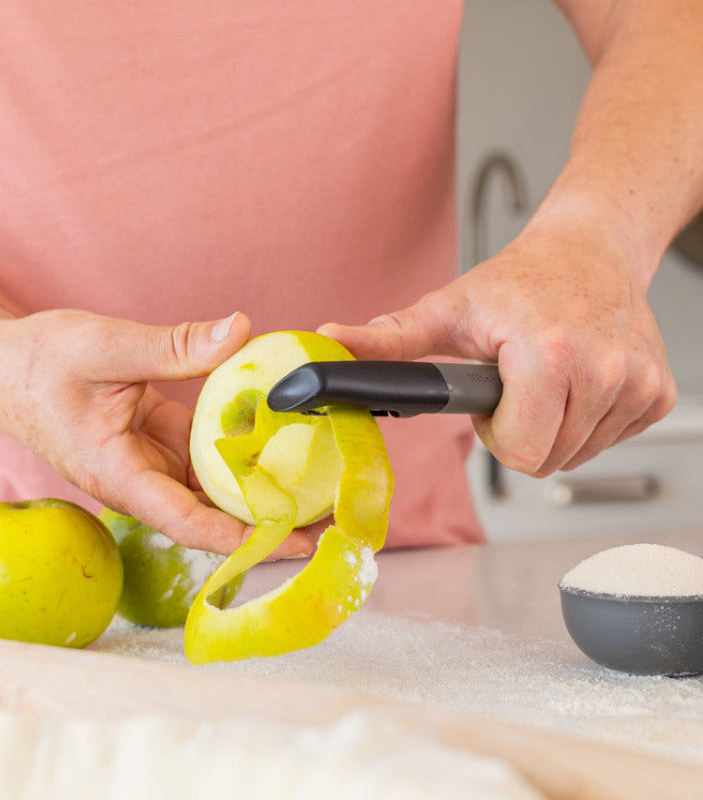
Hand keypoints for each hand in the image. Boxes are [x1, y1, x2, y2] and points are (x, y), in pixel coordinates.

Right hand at [0, 309, 314, 557]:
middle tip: (326, 519)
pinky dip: (240, 453)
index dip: (241, 536)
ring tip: (315, 488)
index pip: (187, 521)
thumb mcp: (106, 347)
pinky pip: (207, 456)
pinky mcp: (159, 442)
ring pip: (213, 489)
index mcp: (118, 475)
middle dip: (265, 523)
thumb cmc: (38, 363)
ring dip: (259, 492)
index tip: (292, 538)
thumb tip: (240, 332)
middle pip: (211, 516)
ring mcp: (150, 463)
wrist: (3, 364)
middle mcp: (139, 480)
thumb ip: (175, 345)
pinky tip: (279, 444)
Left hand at [319, 218, 676, 475]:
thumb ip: (388, 339)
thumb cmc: (518, 280)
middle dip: (520, 432)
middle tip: (516, 383)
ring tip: (545, 376)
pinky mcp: (658, 393)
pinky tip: (579, 378)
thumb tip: (328, 343)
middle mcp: (603, 369)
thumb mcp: (446, 309)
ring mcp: (637, 382)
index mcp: (547, 352)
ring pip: (578, 455)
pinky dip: (587, 420)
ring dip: (553, 426)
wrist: (590, 247)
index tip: (493, 398)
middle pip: (545, 460)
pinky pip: (610, 440)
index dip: (496, 434)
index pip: (520, 453)